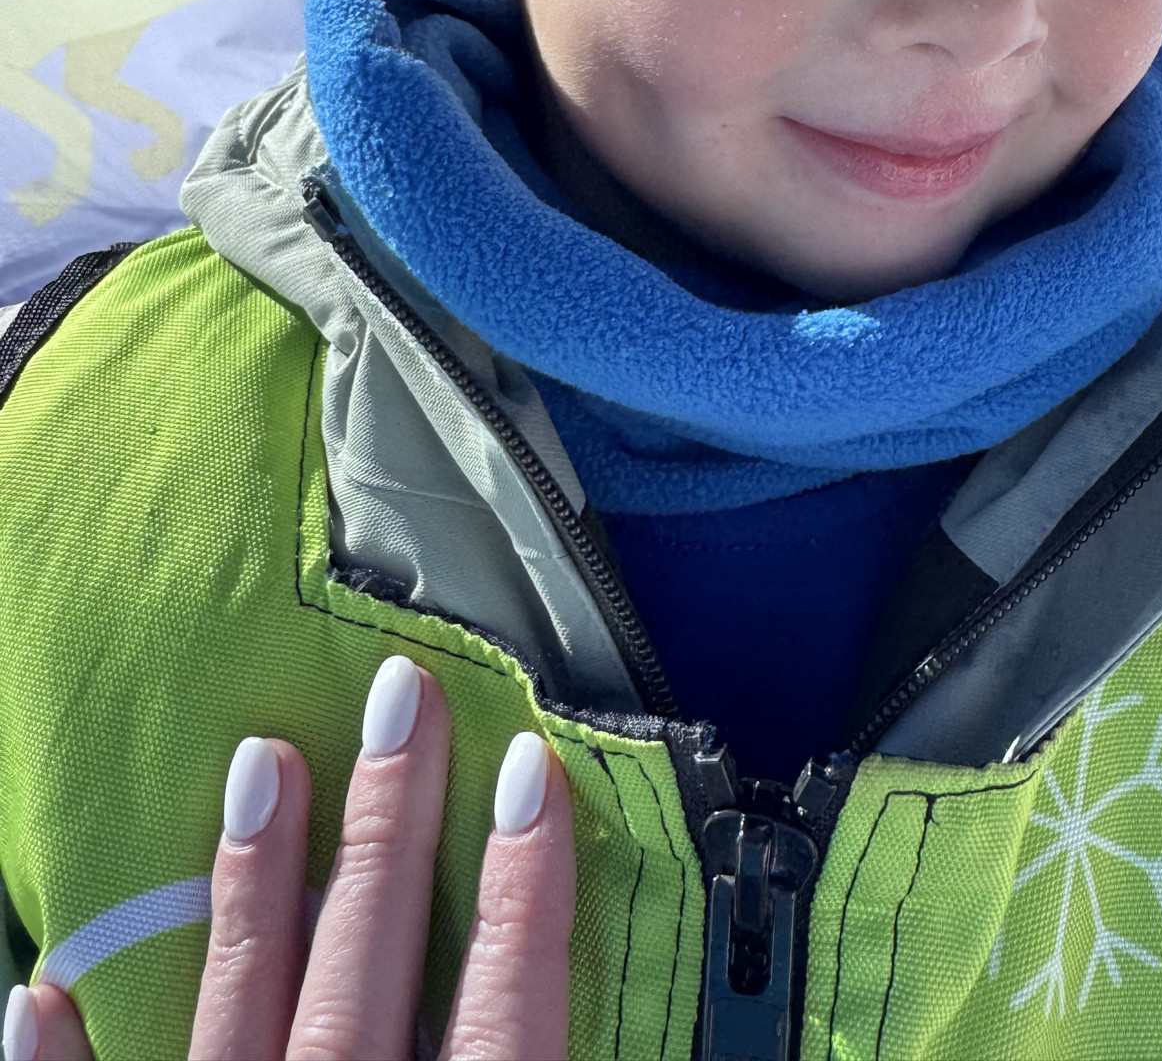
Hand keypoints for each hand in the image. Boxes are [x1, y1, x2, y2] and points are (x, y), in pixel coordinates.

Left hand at [5, 656, 574, 1060]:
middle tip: (402, 695)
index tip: (532, 766)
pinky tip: (38, 990)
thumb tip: (564, 1010)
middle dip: (389, 820)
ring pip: (240, 1006)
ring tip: (261, 759)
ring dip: (255, 882)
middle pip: (365, 963)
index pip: (503, 1005)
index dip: (523, 884)